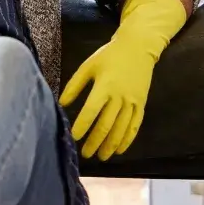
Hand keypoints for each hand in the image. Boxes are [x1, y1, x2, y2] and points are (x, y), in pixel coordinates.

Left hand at [60, 0, 187, 160]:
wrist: (138, 47)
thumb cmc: (108, 56)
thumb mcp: (87, 67)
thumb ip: (74, 86)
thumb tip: (61, 103)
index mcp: (104, 86)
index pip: (92, 111)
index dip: (82, 125)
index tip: (73, 137)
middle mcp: (120, 96)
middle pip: (107, 124)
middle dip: (95, 141)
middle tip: (85, 154)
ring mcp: (133, 102)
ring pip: (122, 128)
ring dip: (111, 144)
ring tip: (101, 156)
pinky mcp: (142, 104)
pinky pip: (135, 125)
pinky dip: (128, 139)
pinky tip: (120, 150)